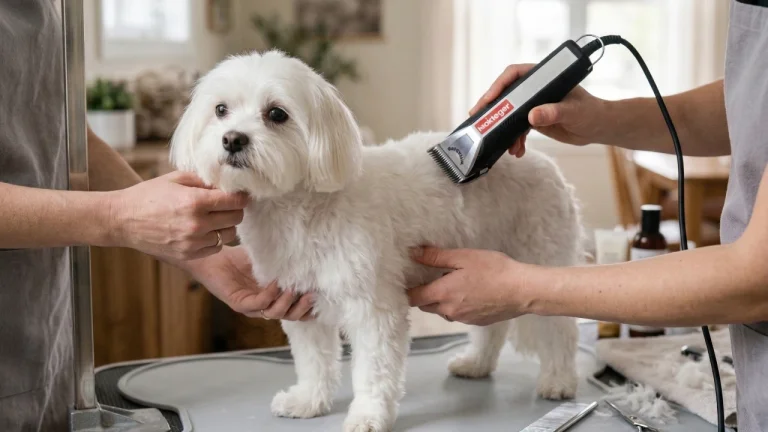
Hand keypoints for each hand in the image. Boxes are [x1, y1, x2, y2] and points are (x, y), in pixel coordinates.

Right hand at [108, 171, 247, 261]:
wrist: (123, 220)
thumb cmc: (149, 195)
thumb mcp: (177, 179)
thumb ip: (205, 180)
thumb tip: (230, 182)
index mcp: (195, 202)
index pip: (235, 201)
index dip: (241, 196)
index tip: (239, 193)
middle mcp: (196, 224)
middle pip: (236, 218)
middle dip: (235, 209)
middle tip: (226, 204)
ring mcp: (193, 243)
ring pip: (229, 234)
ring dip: (226, 225)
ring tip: (213, 217)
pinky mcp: (189, 255)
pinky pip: (216, 247)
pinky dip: (215, 238)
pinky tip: (204, 229)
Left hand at [186, 246, 314, 320]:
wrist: (212, 257)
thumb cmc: (239, 258)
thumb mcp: (268, 260)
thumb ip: (284, 262)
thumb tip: (309, 252)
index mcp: (273, 298)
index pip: (295, 310)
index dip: (309, 309)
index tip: (322, 298)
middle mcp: (264, 306)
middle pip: (288, 316)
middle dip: (302, 308)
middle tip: (311, 295)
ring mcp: (251, 307)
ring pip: (274, 313)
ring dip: (286, 303)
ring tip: (294, 289)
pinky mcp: (238, 303)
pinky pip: (258, 304)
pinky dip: (269, 295)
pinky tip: (275, 283)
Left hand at [407, 246, 533, 325]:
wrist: (523, 291)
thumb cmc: (494, 270)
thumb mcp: (463, 257)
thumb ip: (435, 257)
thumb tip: (413, 253)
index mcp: (443, 294)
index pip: (413, 299)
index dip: (407, 291)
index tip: (408, 280)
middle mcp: (449, 311)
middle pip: (426, 306)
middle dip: (423, 294)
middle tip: (429, 278)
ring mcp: (463, 319)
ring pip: (442, 311)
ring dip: (441, 301)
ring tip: (451, 284)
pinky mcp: (476, 322)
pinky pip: (458, 315)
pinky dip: (457, 305)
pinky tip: (469, 293)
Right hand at [469, 64, 607, 155]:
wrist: (598, 128)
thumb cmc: (591, 112)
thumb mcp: (573, 111)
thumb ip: (554, 112)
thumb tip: (532, 115)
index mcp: (543, 78)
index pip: (514, 75)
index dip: (499, 85)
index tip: (489, 99)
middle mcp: (534, 89)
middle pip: (505, 94)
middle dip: (492, 108)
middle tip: (476, 118)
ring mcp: (532, 105)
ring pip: (509, 114)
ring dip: (503, 130)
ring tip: (501, 144)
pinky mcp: (533, 120)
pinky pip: (517, 129)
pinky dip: (514, 140)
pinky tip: (516, 151)